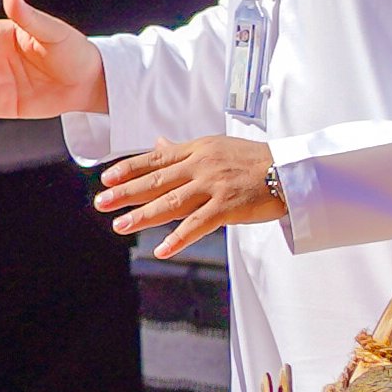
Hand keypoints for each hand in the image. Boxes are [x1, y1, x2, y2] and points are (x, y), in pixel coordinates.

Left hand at [94, 132, 285, 255]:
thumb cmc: (253, 160)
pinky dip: (179, 238)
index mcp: (196, 150)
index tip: (106, 179)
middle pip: (156, 180)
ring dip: (143, 215)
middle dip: (126, 193)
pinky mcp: (228, 206)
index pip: (155, 159)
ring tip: (120, 225)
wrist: (290, 170)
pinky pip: (199, 224)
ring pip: (171, 202)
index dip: (129, 169)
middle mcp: (201, 165)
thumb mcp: (215, 146)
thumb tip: (158, 142)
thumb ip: (183, 149)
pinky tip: (162, 249)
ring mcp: (214, 185)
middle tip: (101, 203)